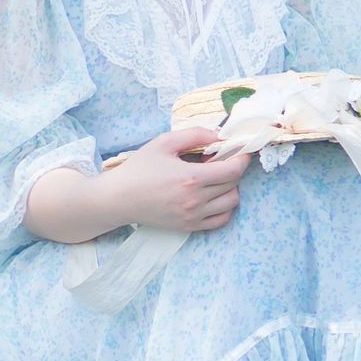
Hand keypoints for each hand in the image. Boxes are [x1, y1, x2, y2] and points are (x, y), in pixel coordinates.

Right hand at [107, 124, 254, 234]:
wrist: (119, 198)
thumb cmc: (139, 168)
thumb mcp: (164, 142)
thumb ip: (195, 134)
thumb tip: (221, 135)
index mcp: (190, 178)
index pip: (233, 170)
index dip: (242, 158)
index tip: (241, 151)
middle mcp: (195, 200)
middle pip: (233, 185)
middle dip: (233, 170)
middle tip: (222, 160)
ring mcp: (193, 216)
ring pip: (231, 203)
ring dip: (230, 188)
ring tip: (216, 178)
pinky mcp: (189, 227)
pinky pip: (220, 220)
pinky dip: (224, 207)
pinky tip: (213, 196)